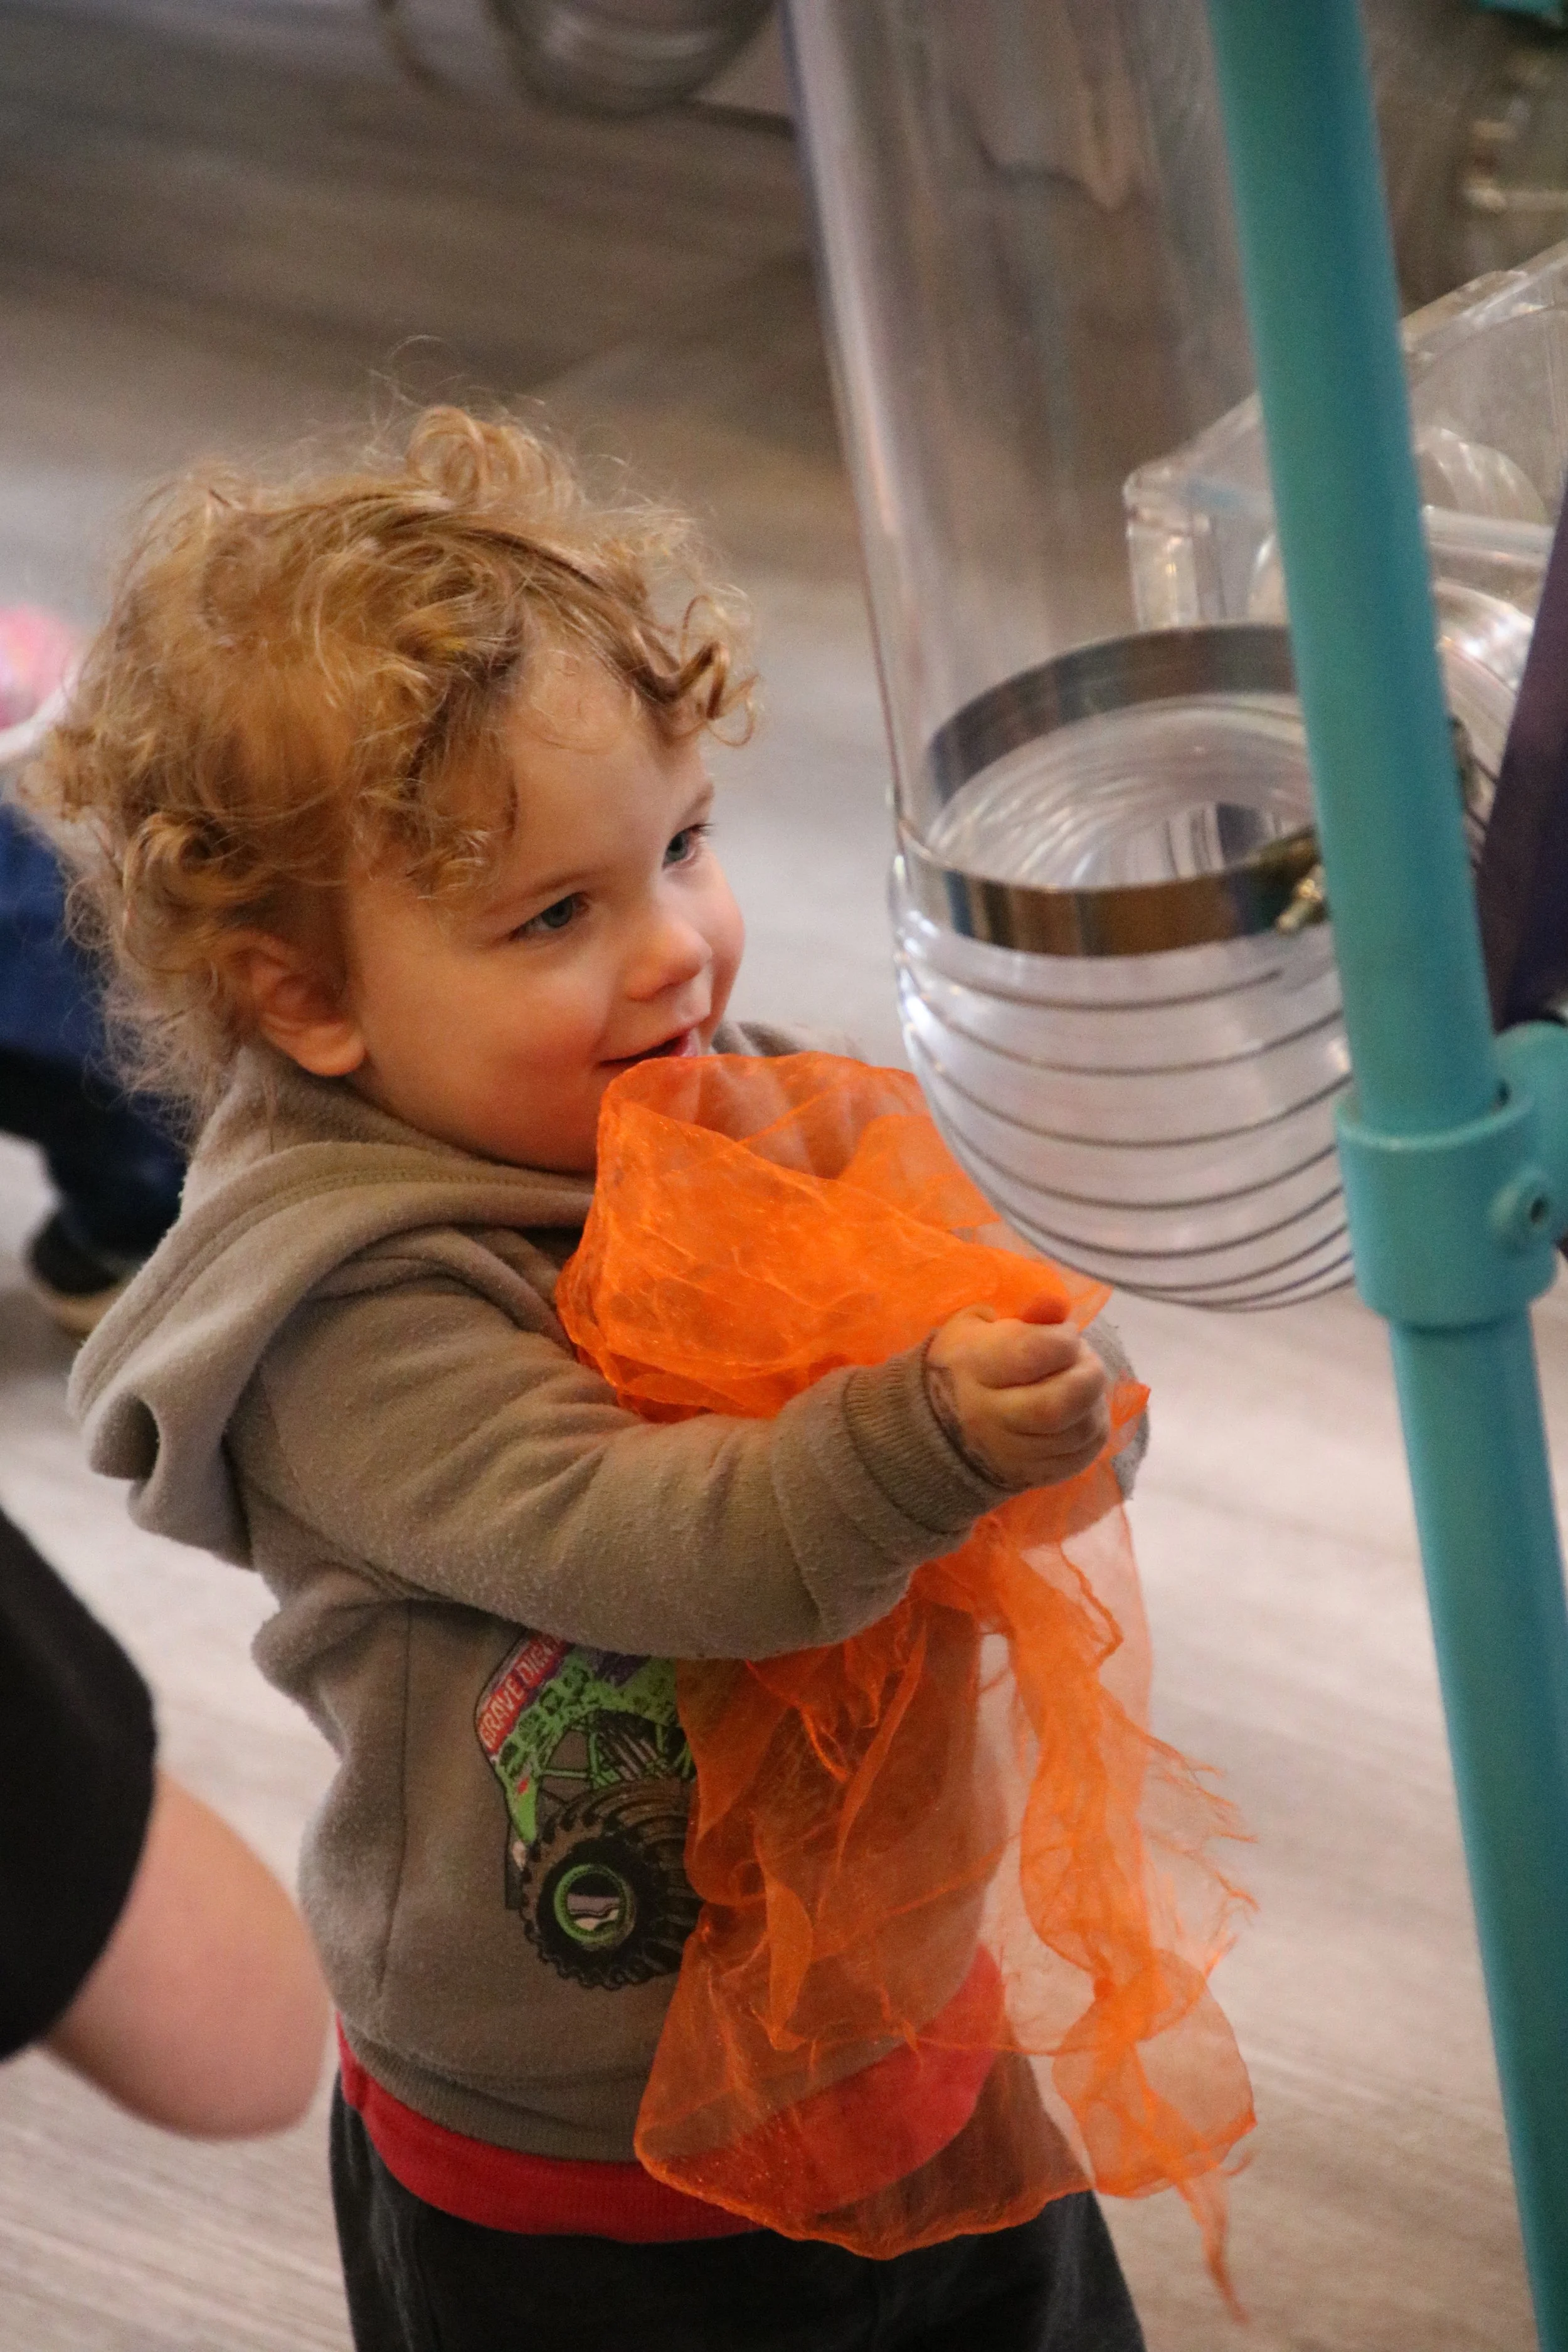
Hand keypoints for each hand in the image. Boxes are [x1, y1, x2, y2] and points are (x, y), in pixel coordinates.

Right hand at [923, 1298, 1109, 1489]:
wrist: (939, 1426)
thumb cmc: (966, 1361)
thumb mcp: (982, 1323)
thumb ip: (1026, 1312)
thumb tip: (1057, 1305)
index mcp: (972, 1367)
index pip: (1032, 1354)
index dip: (1063, 1339)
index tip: (1064, 1332)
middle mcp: (987, 1415)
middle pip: (1057, 1405)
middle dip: (1088, 1376)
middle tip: (1086, 1361)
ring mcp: (1010, 1451)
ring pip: (1076, 1433)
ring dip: (1095, 1402)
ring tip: (1084, 1383)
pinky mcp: (1031, 1474)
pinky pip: (1081, 1456)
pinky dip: (1093, 1430)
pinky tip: (1083, 1411)